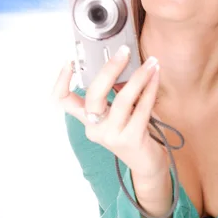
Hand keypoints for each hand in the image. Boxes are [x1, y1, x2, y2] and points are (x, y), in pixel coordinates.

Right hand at [52, 45, 167, 179]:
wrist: (147, 165)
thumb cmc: (133, 131)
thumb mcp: (118, 112)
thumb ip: (115, 92)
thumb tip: (122, 62)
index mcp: (87, 119)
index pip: (63, 102)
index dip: (61, 82)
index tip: (70, 62)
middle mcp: (94, 128)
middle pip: (93, 95)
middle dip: (109, 69)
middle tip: (124, 52)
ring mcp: (111, 135)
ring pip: (122, 100)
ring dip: (138, 77)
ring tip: (151, 63)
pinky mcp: (131, 140)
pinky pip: (141, 109)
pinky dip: (150, 90)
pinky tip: (156, 77)